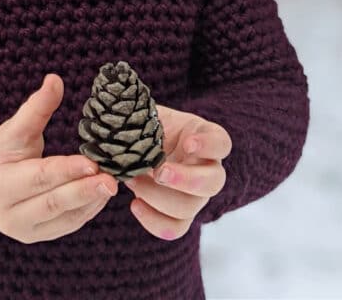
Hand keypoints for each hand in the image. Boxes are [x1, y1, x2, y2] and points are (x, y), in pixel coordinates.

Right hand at [0, 73, 117, 243]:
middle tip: (112, 180)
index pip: (38, 177)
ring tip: (112, 184)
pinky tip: (102, 195)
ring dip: (90, 201)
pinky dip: (86, 210)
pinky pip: (67, 226)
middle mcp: (8, 215)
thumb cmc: (3, 150)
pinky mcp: (38, 236)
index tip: (92, 162)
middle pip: (52, 203)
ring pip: (63, 219)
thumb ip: (36, 107)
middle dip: (84, 191)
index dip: (66, 170)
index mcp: (0, 185)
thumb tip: (55, 79)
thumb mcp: (15, 128)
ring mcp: (24, 232)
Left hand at [123, 104, 231, 240]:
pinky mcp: (180, 214)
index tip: (187, 143)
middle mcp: (207, 169)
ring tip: (133, 180)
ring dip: (160, 197)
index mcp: (205, 139)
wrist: (135, 145)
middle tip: (158, 171)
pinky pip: (176, 227)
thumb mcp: (146, 115)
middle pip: (213, 182)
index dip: (209, 145)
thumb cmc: (146, 125)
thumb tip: (120, 121)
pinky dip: (154, 221)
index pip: (221, 143)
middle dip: (185, 179)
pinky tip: (134, 204)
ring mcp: (196, 195)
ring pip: (191, 207)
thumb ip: (140, 117)